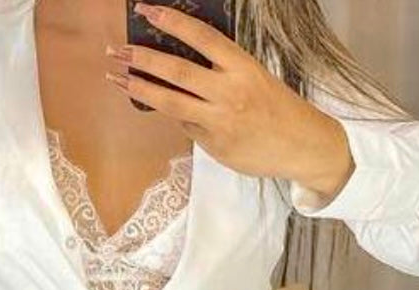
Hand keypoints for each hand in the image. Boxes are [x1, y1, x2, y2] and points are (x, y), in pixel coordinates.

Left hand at [106, 2, 354, 202]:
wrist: (301, 146)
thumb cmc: (277, 107)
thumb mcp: (254, 77)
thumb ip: (220, 70)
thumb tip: (180, 64)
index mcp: (242, 67)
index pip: (201, 37)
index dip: (171, 22)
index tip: (146, 10)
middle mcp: (229, 92)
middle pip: (176, 71)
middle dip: (142, 59)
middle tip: (116, 51)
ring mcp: (219, 121)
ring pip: (171, 102)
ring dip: (140, 88)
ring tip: (117, 78)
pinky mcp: (214, 146)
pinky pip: (185, 126)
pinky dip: (173, 114)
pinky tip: (160, 105)